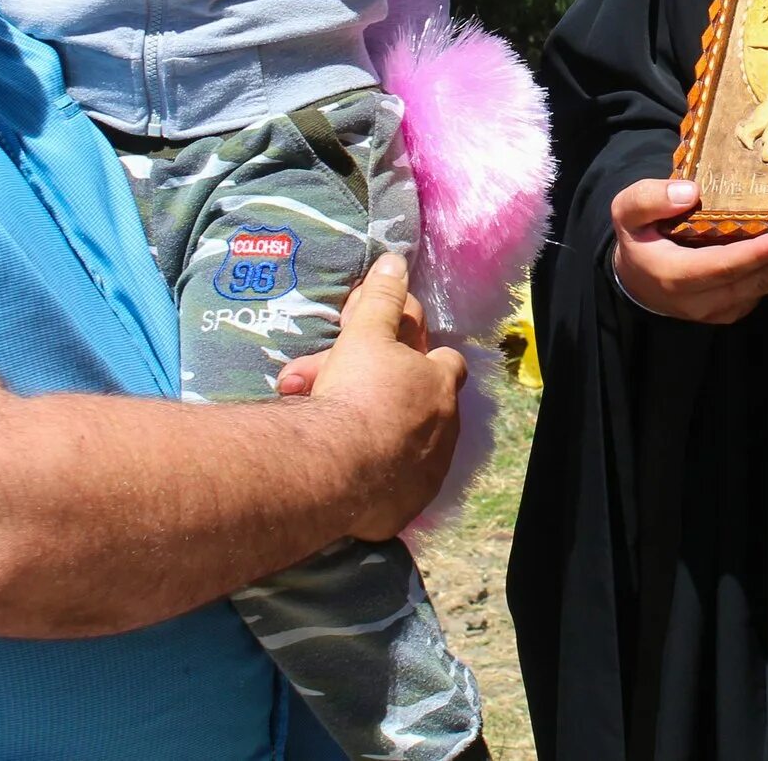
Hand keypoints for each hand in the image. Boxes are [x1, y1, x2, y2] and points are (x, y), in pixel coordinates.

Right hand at [285, 253, 463, 541]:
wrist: (337, 468)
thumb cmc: (357, 391)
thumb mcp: (366, 334)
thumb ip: (383, 298)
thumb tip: (396, 260)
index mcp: (440, 383)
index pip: (446, 361)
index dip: (421, 356)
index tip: (389, 358)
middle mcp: (444, 429)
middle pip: (414, 404)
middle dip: (374, 394)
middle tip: (327, 390)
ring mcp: (427, 472)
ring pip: (401, 445)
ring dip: (369, 432)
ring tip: (322, 424)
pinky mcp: (404, 507)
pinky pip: (389, 487)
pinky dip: (367, 475)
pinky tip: (333, 465)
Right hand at [610, 178, 767, 324]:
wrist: (636, 279)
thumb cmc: (637, 236)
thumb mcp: (626, 211)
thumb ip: (649, 200)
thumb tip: (689, 193)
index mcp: (674, 276)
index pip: (721, 266)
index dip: (755, 255)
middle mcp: (701, 300)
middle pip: (754, 281)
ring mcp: (720, 308)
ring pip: (765, 287)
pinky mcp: (734, 308)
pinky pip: (764, 288)